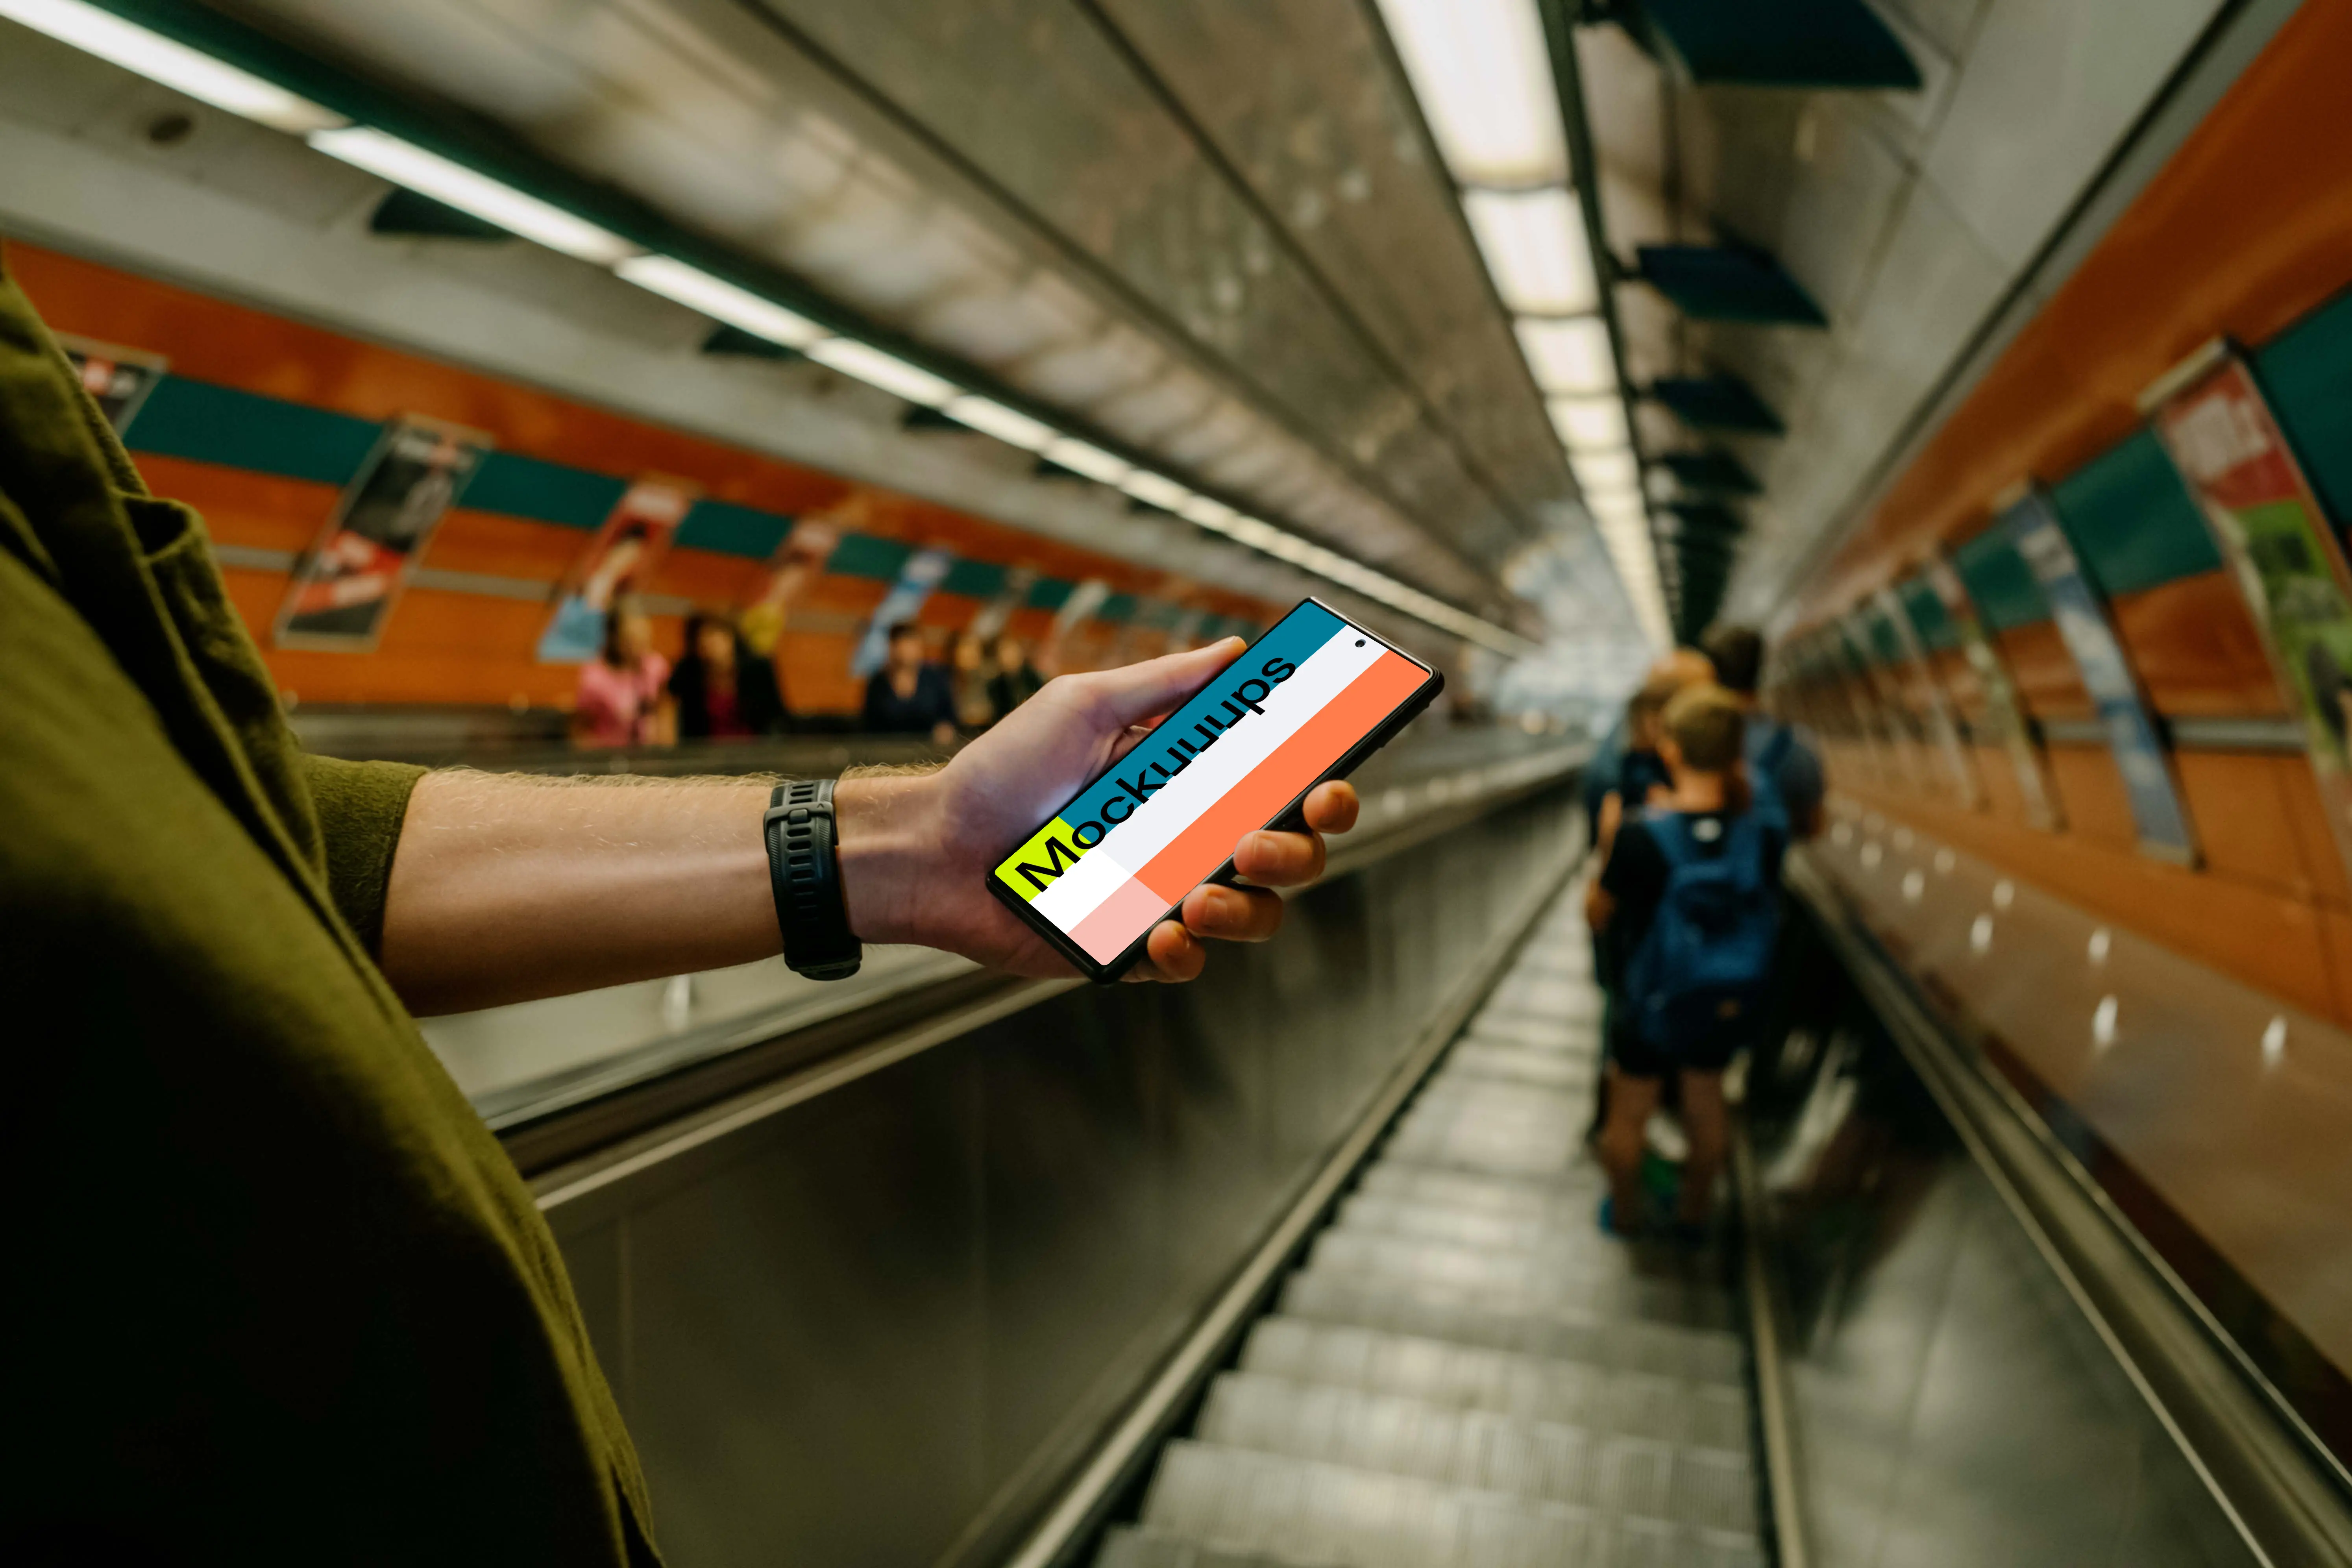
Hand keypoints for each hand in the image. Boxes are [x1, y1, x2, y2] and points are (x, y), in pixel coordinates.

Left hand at [835, 639, 1359, 981]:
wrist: (935, 844)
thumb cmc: (1004, 769)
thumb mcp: (1082, 705)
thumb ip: (1164, 683)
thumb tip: (1237, 649)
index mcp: (1195, 780)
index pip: (1286, 786)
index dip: (1327, 789)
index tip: (1330, 785)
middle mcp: (1193, 839)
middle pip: (1291, 855)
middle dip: (1295, 851)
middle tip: (1255, 842)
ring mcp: (1166, 895)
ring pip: (1255, 915)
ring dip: (1245, 908)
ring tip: (1196, 897)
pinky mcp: (1131, 946)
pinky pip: (1187, 961)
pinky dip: (1186, 951)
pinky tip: (1160, 932)